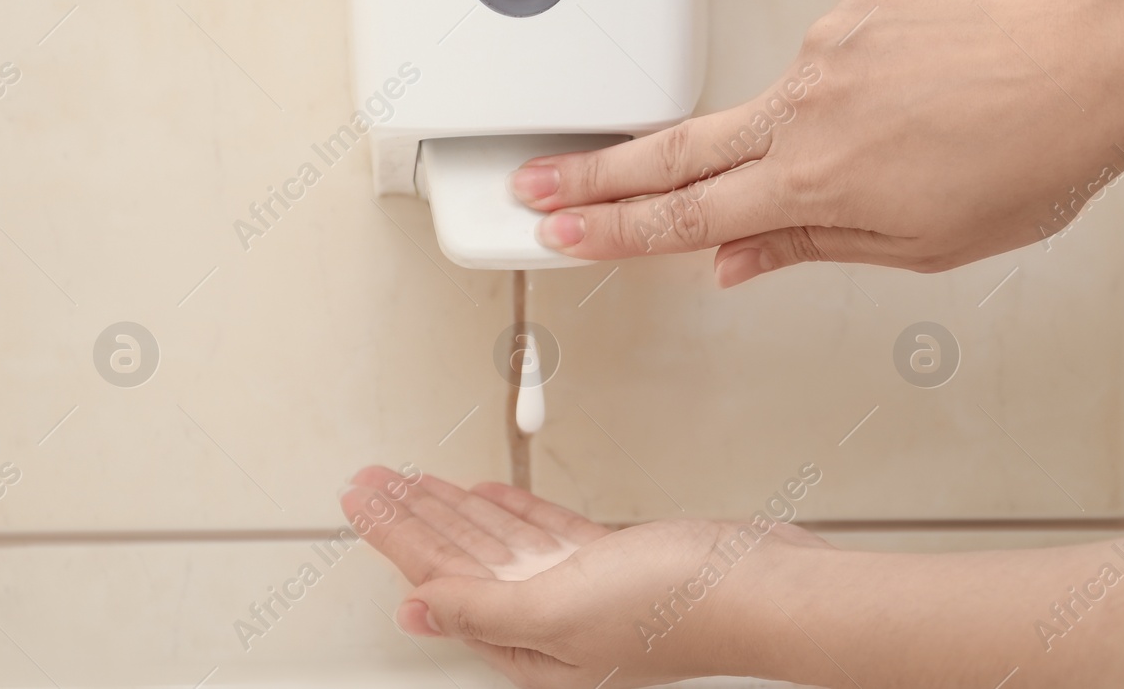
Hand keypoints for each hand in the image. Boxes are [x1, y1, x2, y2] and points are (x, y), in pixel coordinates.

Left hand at [341, 466, 829, 687]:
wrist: (764, 586)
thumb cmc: (680, 609)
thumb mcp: (561, 610)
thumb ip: (483, 608)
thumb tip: (416, 608)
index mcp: (528, 645)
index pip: (439, 579)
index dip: (395, 533)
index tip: (359, 495)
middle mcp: (548, 622)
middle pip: (461, 559)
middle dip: (413, 516)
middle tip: (373, 479)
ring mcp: (583, 590)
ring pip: (499, 543)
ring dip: (455, 508)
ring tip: (415, 481)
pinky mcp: (616, 561)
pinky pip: (546, 533)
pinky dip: (514, 510)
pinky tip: (489, 496)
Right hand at [510, 0, 1123, 284]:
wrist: (1085, 70)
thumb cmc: (1024, 165)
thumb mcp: (917, 246)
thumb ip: (806, 247)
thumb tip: (728, 262)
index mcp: (815, 181)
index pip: (685, 216)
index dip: (613, 230)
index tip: (557, 233)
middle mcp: (805, 108)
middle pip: (675, 148)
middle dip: (595, 171)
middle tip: (533, 179)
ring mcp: (824, 48)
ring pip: (771, 107)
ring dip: (794, 136)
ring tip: (892, 149)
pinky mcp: (852, 6)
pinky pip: (825, 61)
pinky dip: (849, 92)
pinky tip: (909, 103)